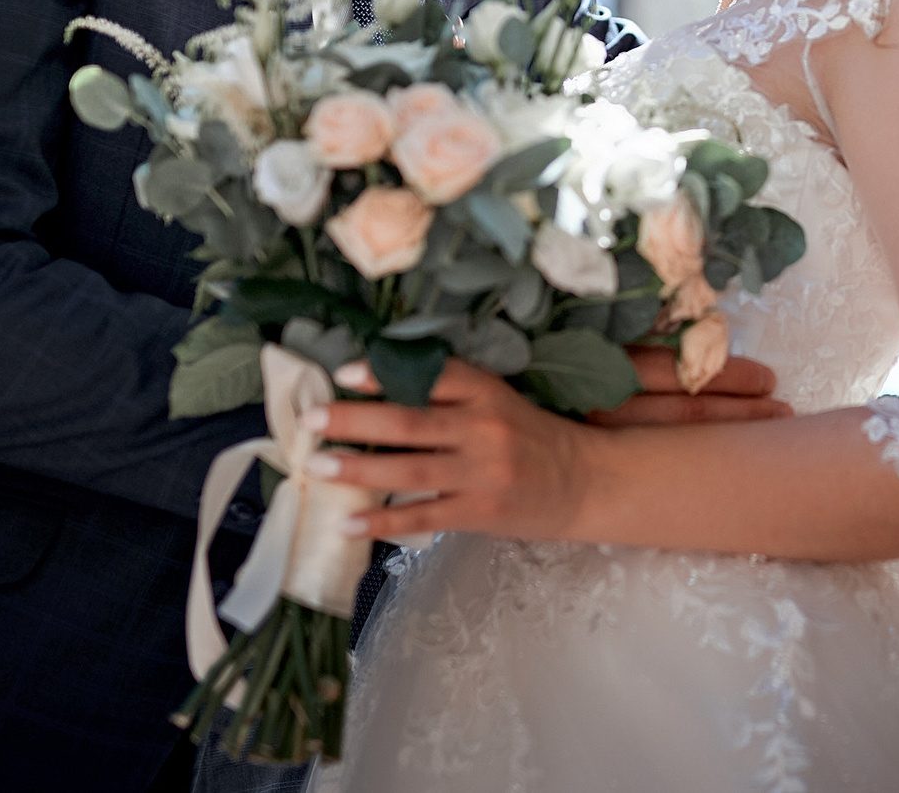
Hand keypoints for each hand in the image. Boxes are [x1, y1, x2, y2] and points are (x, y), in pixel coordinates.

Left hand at [306, 351, 789, 542]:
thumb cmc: (537, 439)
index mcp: (489, 393)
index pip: (433, 376)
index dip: (387, 374)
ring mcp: (482, 473)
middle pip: (409, 422)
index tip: (344, 373)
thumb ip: (454, 397)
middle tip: (310, 419)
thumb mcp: (502, 403)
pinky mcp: (480, 512)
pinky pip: (422, 518)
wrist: (588, 484)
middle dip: (354, 421)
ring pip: (408, 470)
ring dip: (357, 468)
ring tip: (316, 467)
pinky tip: (347, 524)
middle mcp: (484, 429)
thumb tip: (382, 393)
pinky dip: (382, 523)